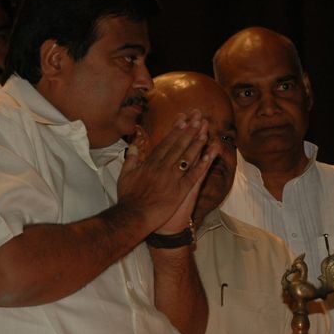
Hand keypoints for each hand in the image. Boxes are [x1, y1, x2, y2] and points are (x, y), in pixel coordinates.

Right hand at [118, 110, 218, 234]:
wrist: (133, 216)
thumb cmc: (128, 198)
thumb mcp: (124, 175)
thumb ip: (130, 159)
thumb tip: (133, 146)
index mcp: (150, 163)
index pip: (165, 143)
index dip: (175, 130)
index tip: (183, 119)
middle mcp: (162, 167)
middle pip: (178, 145)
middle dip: (189, 130)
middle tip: (198, 118)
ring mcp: (172, 178)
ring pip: (187, 157)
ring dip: (197, 143)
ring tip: (205, 130)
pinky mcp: (180, 191)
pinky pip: (193, 175)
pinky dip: (202, 165)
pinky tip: (209, 155)